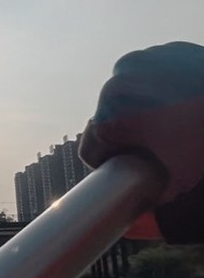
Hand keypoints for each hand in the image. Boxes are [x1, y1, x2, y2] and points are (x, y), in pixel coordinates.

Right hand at [80, 42, 203, 242]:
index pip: (92, 149)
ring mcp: (147, 58)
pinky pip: (152, 80)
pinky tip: (187, 110)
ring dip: (144, 117)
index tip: (134, 176)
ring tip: (178, 133)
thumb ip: (148, 219)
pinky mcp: (171, 51)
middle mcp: (122, 79)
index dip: (110, 169)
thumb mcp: (182, 197)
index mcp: (113, 113)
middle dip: (129, 141)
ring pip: (130, 99)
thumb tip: (128, 226)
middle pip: (109, 121)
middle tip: (163, 157)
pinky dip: (162, 96)